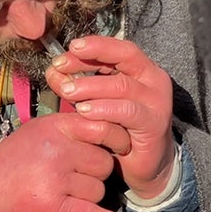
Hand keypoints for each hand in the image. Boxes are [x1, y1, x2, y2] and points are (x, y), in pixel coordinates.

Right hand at [0, 113, 130, 211]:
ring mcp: (55, 178)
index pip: (103, 128)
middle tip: (82, 176)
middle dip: (98, 173)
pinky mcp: (53, 205)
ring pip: (98, 190)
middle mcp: (57, 150)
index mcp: (56, 127)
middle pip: (104, 164)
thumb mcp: (40, 130)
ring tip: (70, 193)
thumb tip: (109, 126)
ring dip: (90, 195)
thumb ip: (71, 127)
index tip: (123, 147)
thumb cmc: (15, 158)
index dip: (118, 139)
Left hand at [45, 35, 175, 198]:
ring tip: (67, 92)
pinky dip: (104, 109)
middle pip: (124, 57)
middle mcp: (153, 79)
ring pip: (122, 85)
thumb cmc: (119, 129)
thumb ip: (77, 85)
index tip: (67, 51)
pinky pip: (127, 111)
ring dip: (91, 87)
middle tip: (60, 67)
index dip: (93, 46)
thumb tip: (53, 71)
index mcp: (141, 68)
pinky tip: (84, 112)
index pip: (117, 48)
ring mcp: (157, 101)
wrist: (145, 165)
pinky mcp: (155, 123)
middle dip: (89, 59)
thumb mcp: (96, 102)